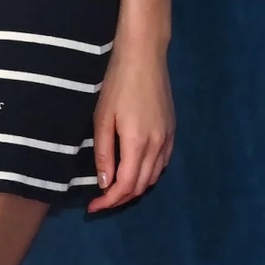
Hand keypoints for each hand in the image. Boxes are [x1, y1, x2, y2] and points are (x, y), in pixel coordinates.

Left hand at [87, 34, 174, 213]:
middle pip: (141, 186)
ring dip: (134, 188)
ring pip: (153, 177)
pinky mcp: (172, 131)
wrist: (144, 57)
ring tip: (114, 189)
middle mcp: (158, 146)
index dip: (109, 201)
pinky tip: (133, 171)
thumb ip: (104, 153)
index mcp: (138, 143)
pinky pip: (162, 164)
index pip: (125, 186)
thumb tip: (105, 183)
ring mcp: (168, 139)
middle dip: (120, 199)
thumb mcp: (102, 118)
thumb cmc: (117, 84)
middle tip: (100, 201)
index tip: (92, 207)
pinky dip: (147, 174)